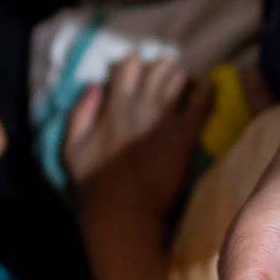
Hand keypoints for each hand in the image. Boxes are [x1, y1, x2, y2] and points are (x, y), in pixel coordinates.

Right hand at [70, 58, 211, 279]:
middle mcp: (140, 105)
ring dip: (183, 79)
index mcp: (113, 106)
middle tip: (167, 79)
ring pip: (180, 78)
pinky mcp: (185, 135)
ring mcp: (164, 118)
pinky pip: (201, 101)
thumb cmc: (95, 187)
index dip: (136, 66)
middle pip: (158, 66)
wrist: (124, 214)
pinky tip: (208, 90)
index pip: (129, 64)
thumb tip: (94, 87)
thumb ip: (79, 114)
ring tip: (185, 87)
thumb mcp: (71, 150)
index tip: (139, 75)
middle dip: (163, 69)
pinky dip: (206, 91)